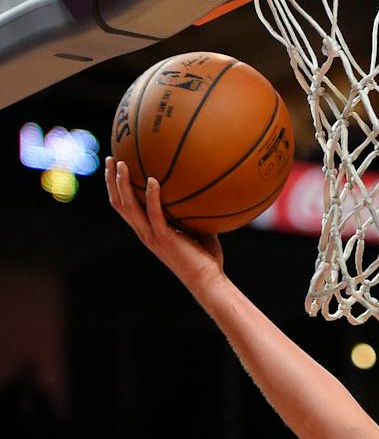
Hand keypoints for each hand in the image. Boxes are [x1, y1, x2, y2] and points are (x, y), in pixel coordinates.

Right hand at [105, 157, 224, 290]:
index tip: (115, 165)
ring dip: (122, 184)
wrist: (208, 280)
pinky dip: (153, 196)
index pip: (124, 206)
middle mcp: (144, 232)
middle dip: (111, 180)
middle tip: (110, 158)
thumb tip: (203, 189)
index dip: (115, 187)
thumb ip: (192, 211)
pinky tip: (154, 180)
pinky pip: (154, 214)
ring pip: (128, 207)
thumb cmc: (206, 257)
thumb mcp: (197, 228)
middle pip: (118, 203)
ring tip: (121, 164)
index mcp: (148, 230)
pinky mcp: (164, 238)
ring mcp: (151, 236)